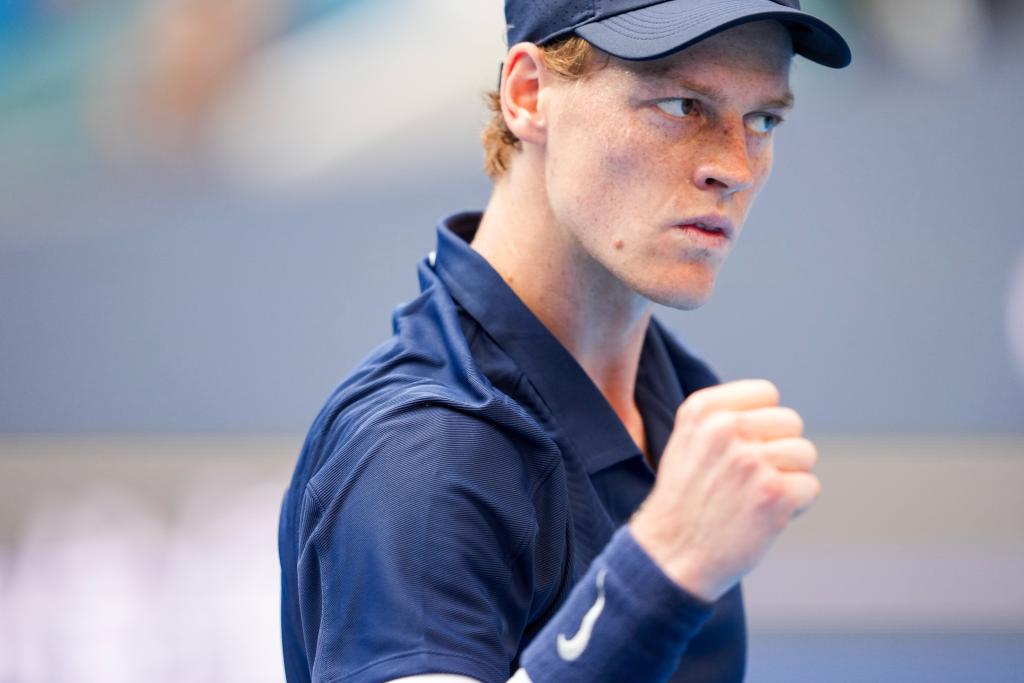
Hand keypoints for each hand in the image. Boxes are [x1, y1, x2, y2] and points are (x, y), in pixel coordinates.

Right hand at [629, 379, 818, 602]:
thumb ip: (725, 419)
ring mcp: (751, 460)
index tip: (742, 449)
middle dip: (779, 450)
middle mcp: (725, 428)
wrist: (671, 555)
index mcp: (703, 409)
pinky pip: (810, 487)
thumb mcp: (688, 441)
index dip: (763, 424)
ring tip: (755, 497)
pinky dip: (795, 506)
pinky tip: (764, 516)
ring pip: (805, 453)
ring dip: (789, 477)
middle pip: (791, 421)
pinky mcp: (774, 493)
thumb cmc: (685, 501)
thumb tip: (775, 414)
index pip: (766, 393)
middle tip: (750, 479)